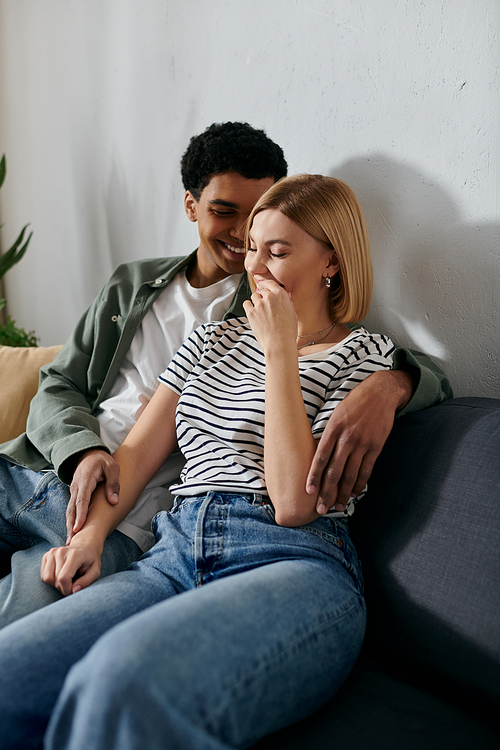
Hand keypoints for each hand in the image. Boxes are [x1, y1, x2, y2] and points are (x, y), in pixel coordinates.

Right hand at [41, 538, 102, 595]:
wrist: (85, 546)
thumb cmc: (90, 560)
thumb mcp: (95, 571)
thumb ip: (86, 582)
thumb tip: (74, 591)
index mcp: (75, 555)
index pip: (64, 578)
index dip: (67, 589)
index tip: (73, 590)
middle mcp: (61, 552)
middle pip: (55, 580)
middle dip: (63, 588)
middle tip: (72, 585)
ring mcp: (52, 552)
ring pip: (47, 578)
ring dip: (56, 584)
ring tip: (66, 580)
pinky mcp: (46, 555)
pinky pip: (43, 575)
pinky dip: (51, 580)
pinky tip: (60, 575)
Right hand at [66, 449, 119, 542]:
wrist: (89, 454)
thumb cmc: (103, 461)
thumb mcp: (112, 468)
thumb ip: (113, 483)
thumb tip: (114, 501)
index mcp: (85, 479)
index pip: (82, 500)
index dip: (80, 515)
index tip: (78, 528)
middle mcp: (76, 487)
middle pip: (72, 508)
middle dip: (71, 525)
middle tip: (71, 541)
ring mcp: (73, 490)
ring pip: (70, 509)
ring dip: (69, 525)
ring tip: (69, 541)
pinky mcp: (74, 494)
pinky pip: (72, 508)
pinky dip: (71, 520)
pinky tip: (73, 531)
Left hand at [242, 278, 296, 354]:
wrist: (280, 344)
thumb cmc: (288, 332)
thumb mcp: (292, 313)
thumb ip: (285, 303)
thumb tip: (281, 299)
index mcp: (281, 295)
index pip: (270, 283)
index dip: (266, 285)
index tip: (264, 286)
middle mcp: (270, 297)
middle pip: (262, 290)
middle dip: (263, 296)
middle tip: (265, 305)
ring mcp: (259, 305)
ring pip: (254, 296)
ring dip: (256, 301)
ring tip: (260, 311)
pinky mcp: (251, 313)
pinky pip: (246, 303)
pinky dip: (249, 306)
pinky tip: (253, 312)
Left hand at [307, 370, 412, 512]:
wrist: (380, 393)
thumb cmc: (354, 403)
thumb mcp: (336, 414)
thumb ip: (328, 436)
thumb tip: (318, 457)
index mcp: (333, 429)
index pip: (320, 457)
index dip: (314, 476)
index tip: (308, 492)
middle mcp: (347, 438)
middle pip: (335, 471)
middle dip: (326, 492)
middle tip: (320, 509)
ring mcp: (363, 444)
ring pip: (351, 475)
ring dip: (343, 493)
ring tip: (337, 506)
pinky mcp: (376, 447)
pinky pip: (366, 470)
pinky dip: (360, 484)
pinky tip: (353, 493)